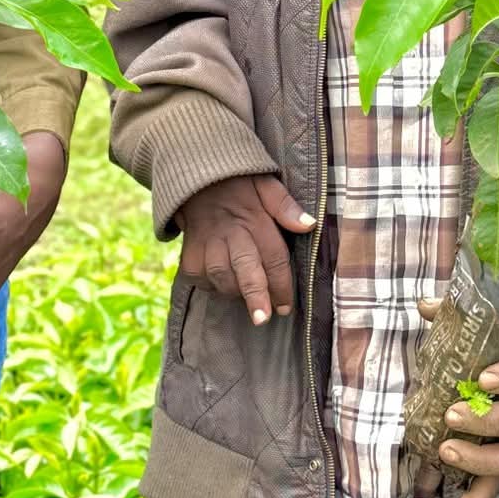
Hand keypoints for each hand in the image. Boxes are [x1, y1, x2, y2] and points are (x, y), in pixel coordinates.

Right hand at [177, 175, 315, 325]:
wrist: (196, 179)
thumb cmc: (240, 187)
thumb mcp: (266, 185)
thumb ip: (286, 206)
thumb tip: (309, 225)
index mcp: (254, 219)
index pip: (273, 256)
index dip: (282, 283)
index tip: (286, 307)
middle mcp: (230, 233)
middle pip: (244, 268)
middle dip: (255, 295)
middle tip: (262, 318)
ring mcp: (207, 243)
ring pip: (221, 277)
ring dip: (235, 292)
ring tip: (249, 301)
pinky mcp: (189, 253)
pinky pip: (200, 278)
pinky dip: (212, 286)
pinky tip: (224, 285)